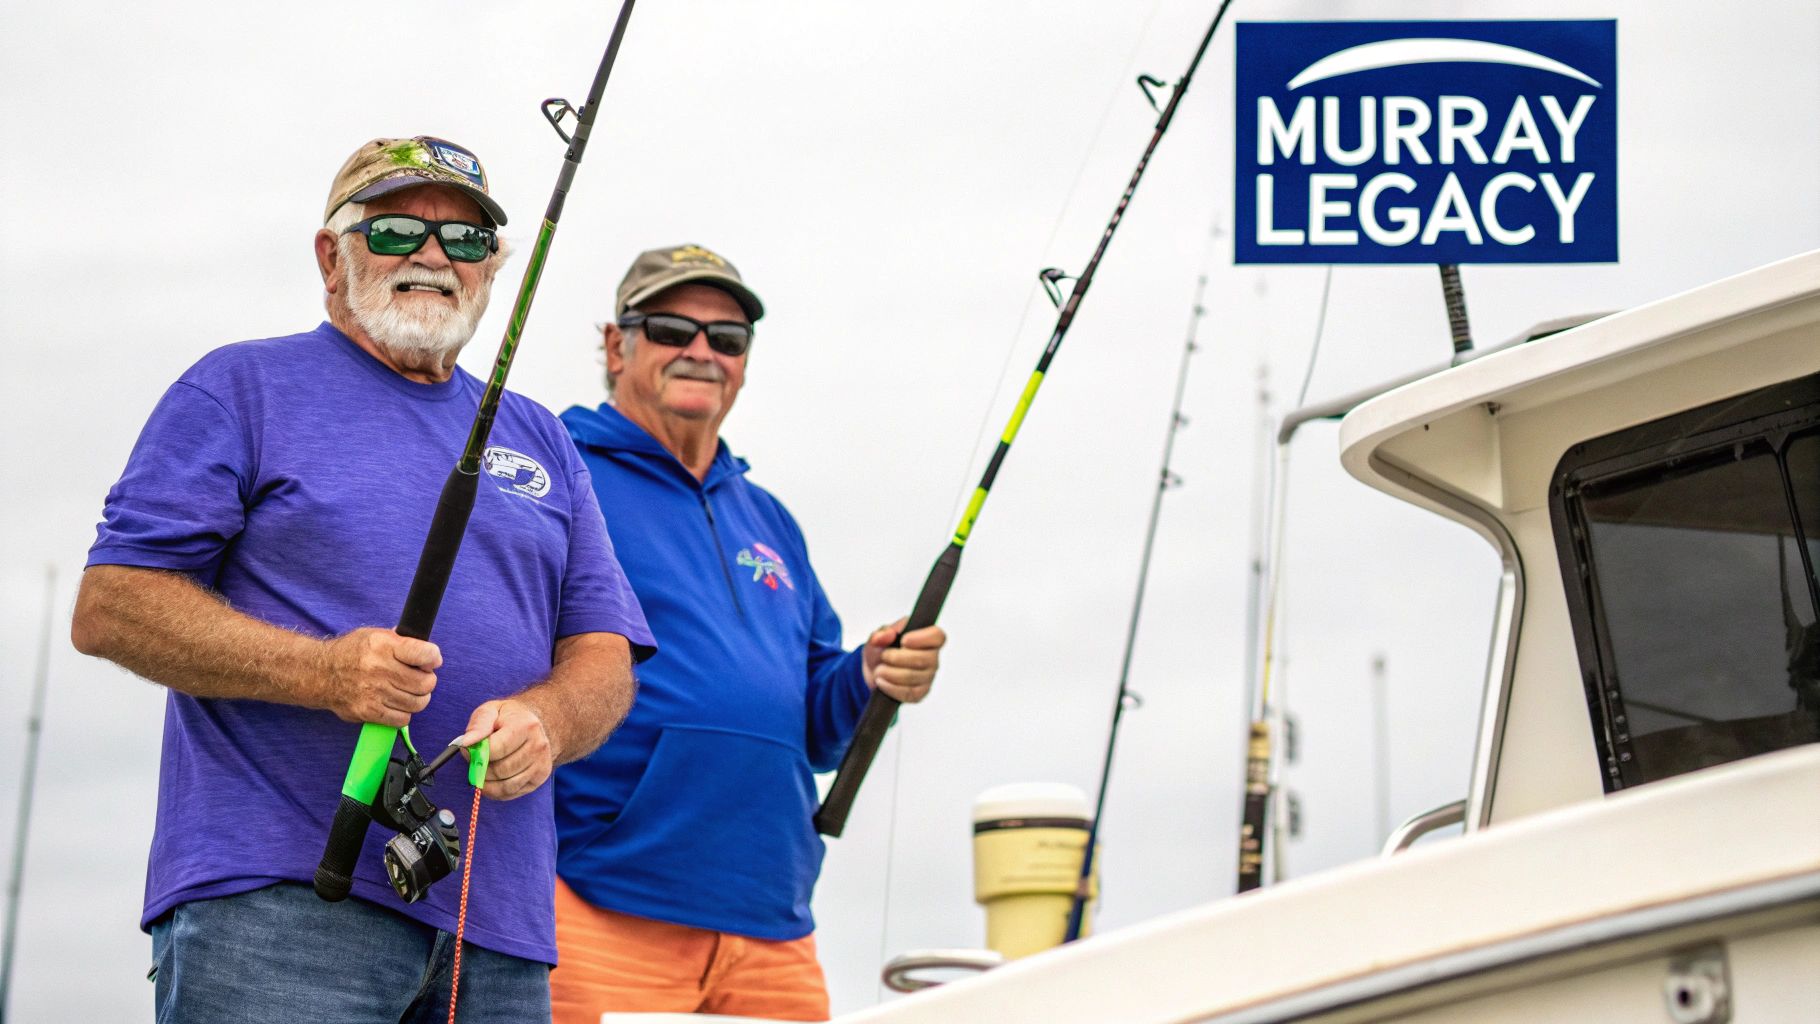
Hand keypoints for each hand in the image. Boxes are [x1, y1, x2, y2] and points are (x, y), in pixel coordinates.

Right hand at [317, 628, 439, 726]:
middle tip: (420, 678)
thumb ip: (402, 642)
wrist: (320, 674)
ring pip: (417, 703)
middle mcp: (378, 669)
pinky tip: (396, 703)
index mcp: (383, 646)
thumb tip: (429, 654)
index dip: (433, 658)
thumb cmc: (351, 653)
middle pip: (425, 683)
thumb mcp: (376, 636)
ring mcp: (373, 693)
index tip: (431, 661)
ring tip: (408, 692)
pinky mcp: (368, 712)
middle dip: (427, 680)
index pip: (424, 654)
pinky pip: (402, 719)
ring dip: (418, 698)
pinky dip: (404, 713)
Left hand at [452, 699, 552, 799]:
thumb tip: (466, 743)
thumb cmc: (509, 718)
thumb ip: (478, 725)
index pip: (496, 749)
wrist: (536, 724)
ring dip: (487, 782)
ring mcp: (541, 764)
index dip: (477, 753)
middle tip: (476, 761)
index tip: (469, 750)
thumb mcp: (491, 711)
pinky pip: (511, 793)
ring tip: (484, 769)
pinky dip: (495, 790)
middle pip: (500, 770)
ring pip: (505, 786)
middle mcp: (538, 746)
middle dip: (481, 769)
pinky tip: (493, 779)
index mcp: (526, 726)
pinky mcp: (539, 778)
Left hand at [862, 617, 945, 702]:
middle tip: (883, 656)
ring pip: (912, 676)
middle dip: (897, 658)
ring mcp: (928, 677)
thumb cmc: (882, 650)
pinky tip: (881, 682)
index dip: (922, 638)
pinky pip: (908, 692)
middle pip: (922, 659)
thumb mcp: (877, 637)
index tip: (904, 641)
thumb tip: (887, 635)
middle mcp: (932, 658)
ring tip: (879, 670)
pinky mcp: (920, 693)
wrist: (875, 671)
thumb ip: (881, 633)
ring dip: (890, 673)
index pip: (937, 636)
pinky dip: (891, 687)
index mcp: (927, 639)